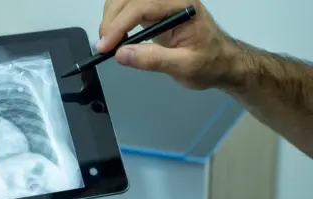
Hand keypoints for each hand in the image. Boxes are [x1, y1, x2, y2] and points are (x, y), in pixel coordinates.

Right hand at [98, 0, 238, 89]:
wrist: (222, 62)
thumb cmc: (209, 64)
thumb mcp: (184, 66)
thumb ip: (153, 59)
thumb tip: (121, 54)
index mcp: (182, 5)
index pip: (142, 6)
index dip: (120, 24)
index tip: (105, 46)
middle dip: (111, 20)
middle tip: (103, 47)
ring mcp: (161, 3)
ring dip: (110, 18)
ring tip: (107, 43)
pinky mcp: (154, 9)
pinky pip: (129, 7)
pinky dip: (116, 19)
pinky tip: (114, 37)